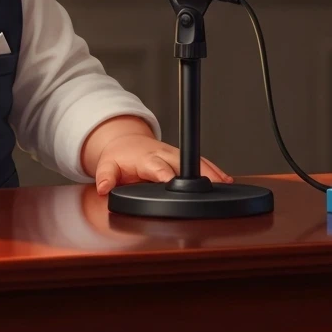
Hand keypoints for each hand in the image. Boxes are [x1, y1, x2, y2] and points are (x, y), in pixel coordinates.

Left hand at [92, 135, 232, 195]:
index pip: (157, 167)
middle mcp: (163, 155)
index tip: (173, 182)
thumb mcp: (106, 166)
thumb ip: (105, 177)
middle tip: (214, 184)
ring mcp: (175, 156)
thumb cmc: (120, 158)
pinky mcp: (183, 158)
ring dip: (211, 172)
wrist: (127, 143)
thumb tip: (104, 187)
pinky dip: (215, 171)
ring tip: (226, 183)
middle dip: (198, 172)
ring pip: (196, 162)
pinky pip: (201, 163)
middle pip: (183, 163)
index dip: (166, 174)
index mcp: (146, 158)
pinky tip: (227, 181)